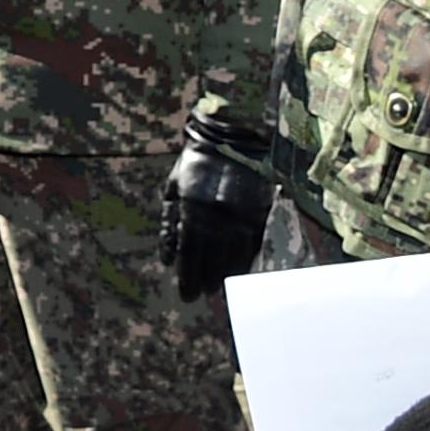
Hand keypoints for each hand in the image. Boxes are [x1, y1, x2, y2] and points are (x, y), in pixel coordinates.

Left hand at [158, 124, 273, 302]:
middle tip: (200, 294)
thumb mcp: (174, 187)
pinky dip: (245, 262)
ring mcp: (243, 216)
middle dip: (205, 281)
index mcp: (193, 208)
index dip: (188, 277)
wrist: (235, 136)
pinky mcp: (262, 213)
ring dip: (225, 276)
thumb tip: (167, 257)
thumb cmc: (197, 163)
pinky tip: (238, 271)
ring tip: (217, 286)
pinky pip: (253, 247)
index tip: (186, 294)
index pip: (190, 253)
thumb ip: (169, 223)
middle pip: (212, 261)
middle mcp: (219, 216)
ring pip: (235, 258)